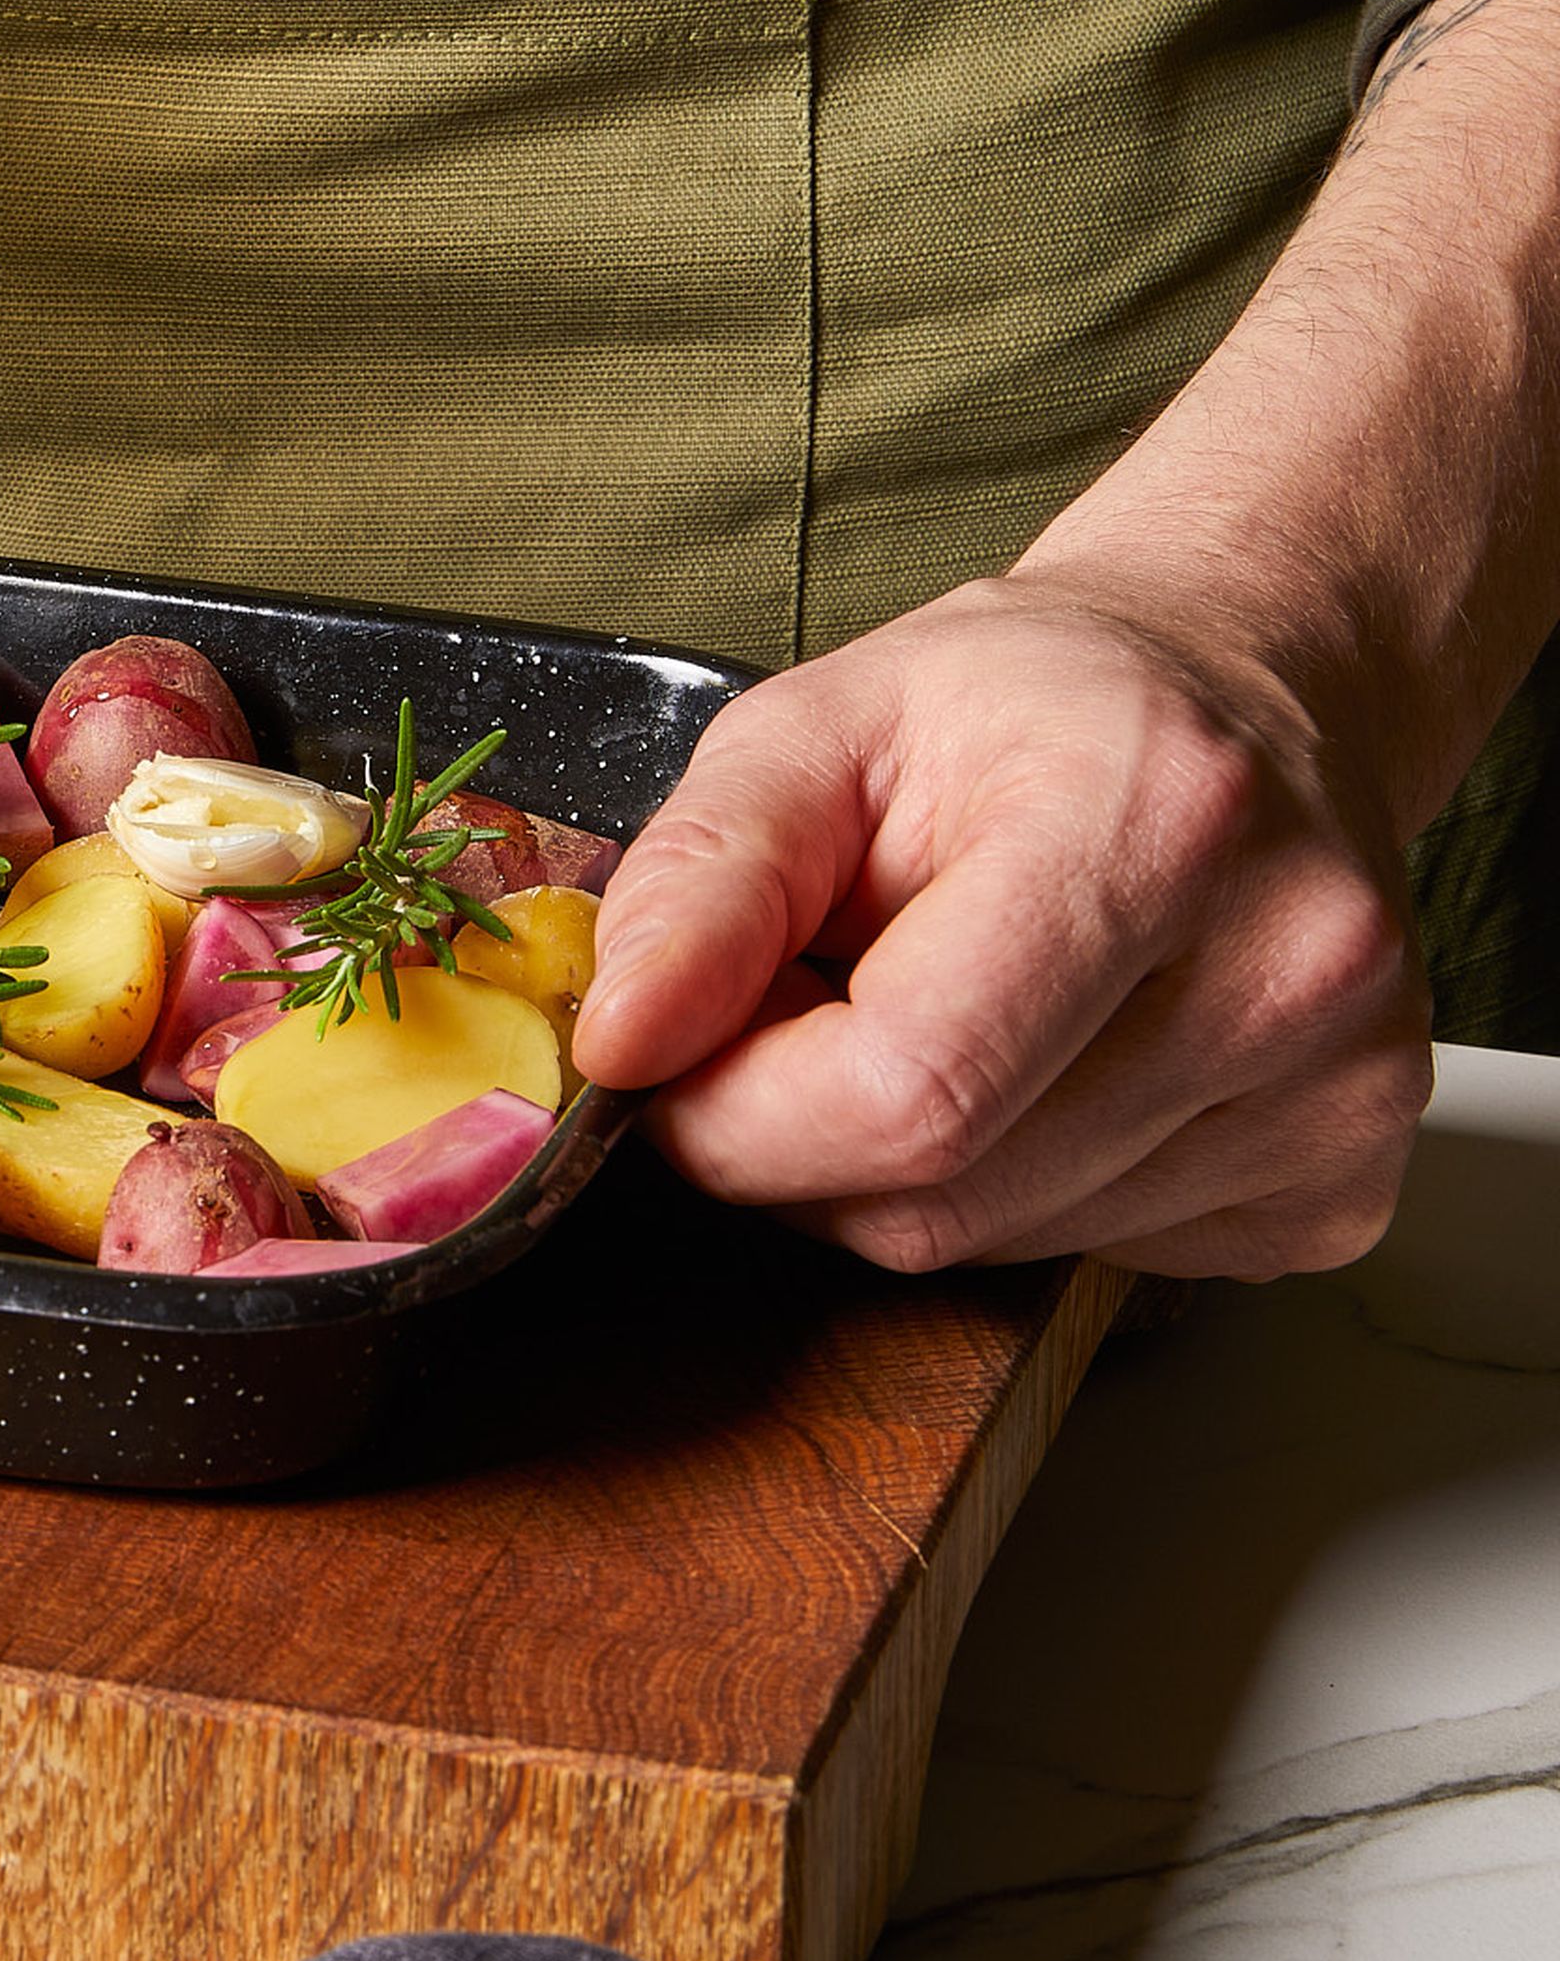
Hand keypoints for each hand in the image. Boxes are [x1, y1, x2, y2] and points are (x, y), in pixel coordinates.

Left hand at [564, 573, 1431, 1278]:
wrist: (1237, 697)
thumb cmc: (1026, 707)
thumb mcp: (812, 727)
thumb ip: (700, 881)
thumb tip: (619, 1040)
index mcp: (1157, 822)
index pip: (903, 1090)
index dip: (736, 1115)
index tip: (674, 1060)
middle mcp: (1286, 969)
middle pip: (939, 1197)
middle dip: (802, 1138)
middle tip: (804, 1009)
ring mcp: (1337, 1094)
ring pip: (997, 1246)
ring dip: (901, 1164)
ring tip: (932, 1008)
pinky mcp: (1340, 1183)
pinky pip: (1090, 1262)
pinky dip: (1009, 1188)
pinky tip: (1040, 1064)